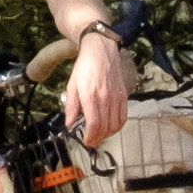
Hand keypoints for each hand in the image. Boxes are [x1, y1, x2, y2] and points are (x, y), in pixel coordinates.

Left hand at [61, 24, 129, 150]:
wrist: (100, 50)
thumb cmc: (85, 67)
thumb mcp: (72, 85)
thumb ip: (71, 106)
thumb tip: (69, 123)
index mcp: (90, 96)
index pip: (93, 124)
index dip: (90, 137)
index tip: (86, 142)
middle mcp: (105, 98)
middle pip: (105, 127)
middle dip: (98, 138)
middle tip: (91, 141)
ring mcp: (116, 97)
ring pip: (115, 124)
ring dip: (108, 134)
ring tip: (100, 136)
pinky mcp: (123, 95)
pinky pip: (123, 116)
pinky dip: (118, 126)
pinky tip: (111, 127)